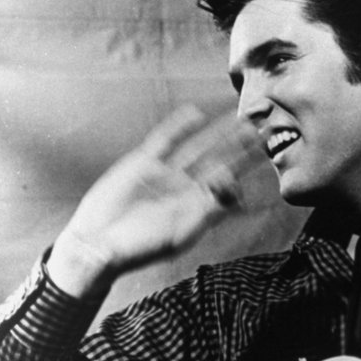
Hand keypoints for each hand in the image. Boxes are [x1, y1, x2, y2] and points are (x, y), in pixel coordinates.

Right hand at [49, 106, 243, 297]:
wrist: (96, 242)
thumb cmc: (139, 247)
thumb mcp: (180, 233)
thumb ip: (209, 213)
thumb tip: (236, 192)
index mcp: (198, 209)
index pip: (228, 186)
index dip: (244, 170)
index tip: (263, 154)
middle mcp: (185, 190)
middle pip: (218, 163)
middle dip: (239, 148)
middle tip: (261, 130)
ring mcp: (165, 175)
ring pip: (197, 149)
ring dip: (217, 134)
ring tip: (237, 119)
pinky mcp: (143, 163)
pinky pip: (165, 141)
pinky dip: (179, 127)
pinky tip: (194, 114)